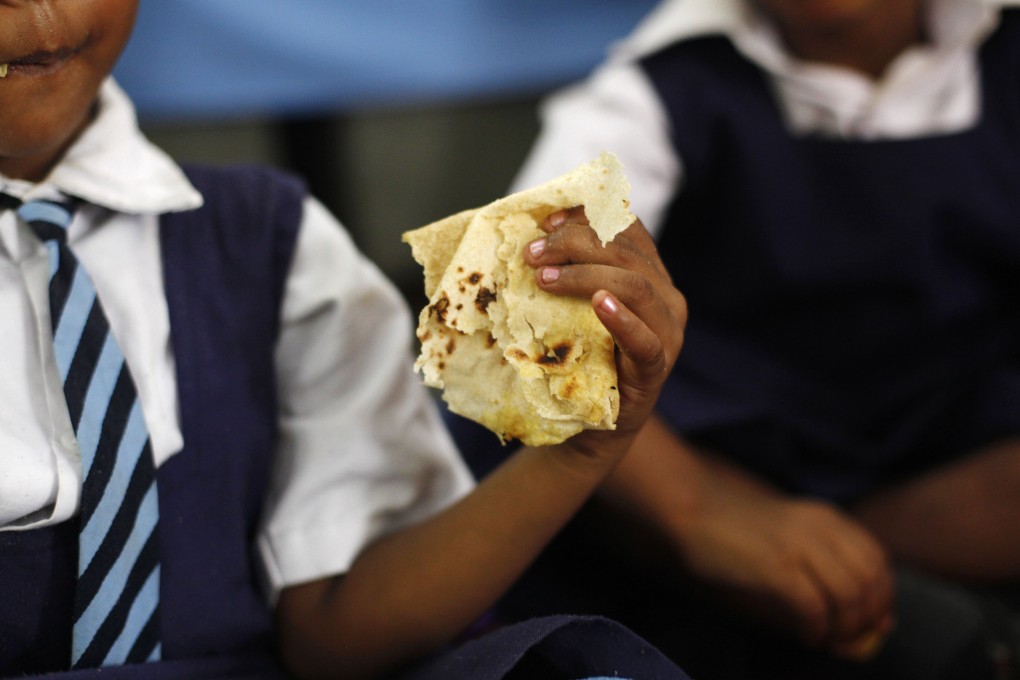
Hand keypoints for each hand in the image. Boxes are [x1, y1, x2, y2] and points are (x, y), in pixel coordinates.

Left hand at [523, 207, 686, 449]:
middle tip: (532, 254)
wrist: (594, 425)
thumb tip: (533, 237)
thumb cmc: (583, 359)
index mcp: (650, 274)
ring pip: (635, 286)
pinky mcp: (657, 368)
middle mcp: (666, 297)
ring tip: (545, 279)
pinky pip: (645, 340)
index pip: (626, 228)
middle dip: (574, 244)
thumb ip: (572, 273)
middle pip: (625, 252)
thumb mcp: (576, 308)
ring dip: (585, 275)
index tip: (546, 223)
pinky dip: (622, 318)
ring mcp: (667, 332)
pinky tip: (599, 304)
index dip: (586, 217)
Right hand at [679, 455, 895, 655]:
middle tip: (849, 638)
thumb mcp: (788, 531)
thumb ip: (821, 557)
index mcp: (826, 518)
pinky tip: (807, 636)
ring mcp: (798, 546)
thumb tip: (857, 600)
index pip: (877, 560)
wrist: (691, 507)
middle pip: (871, 581)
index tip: (869, 621)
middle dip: (868, 618)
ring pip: (850, 596)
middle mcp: (819, 528)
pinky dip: (817, 629)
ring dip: (845, 628)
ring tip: (829, 639)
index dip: (881, 596)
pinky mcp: (776, 567)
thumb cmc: (735, 526)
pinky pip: (814, 607)